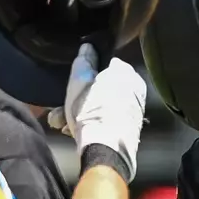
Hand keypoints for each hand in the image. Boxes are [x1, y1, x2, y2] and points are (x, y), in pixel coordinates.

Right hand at [47, 45, 147, 179]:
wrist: (106, 151)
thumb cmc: (92, 114)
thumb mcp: (79, 81)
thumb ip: (83, 61)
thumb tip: (88, 47)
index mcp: (127, 73)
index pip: (106, 63)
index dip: (87, 72)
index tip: (74, 82)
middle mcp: (135, 90)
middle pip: (101, 88)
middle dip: (79, 98)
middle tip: (62, 107)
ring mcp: (134, 111)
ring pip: (102, 106)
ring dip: (81, 113)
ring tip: (62, 123)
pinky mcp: (130, 129)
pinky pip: (108, 120)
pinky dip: (93, 124)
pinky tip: (75, 132)